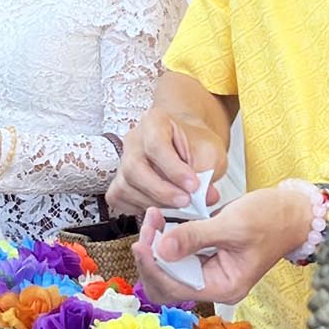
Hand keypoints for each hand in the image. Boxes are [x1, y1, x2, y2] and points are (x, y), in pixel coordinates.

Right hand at [106, 109, 226, 215]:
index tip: (194, 186)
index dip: (174, 170)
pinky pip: (120, 198)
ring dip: (154, 202)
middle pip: (135, 168)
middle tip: (185, 201)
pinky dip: (140, 207)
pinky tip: (161, 207)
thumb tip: (206, 198)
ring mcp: (123, 161)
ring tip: (179, 205)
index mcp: (154, 121)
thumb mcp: (210, 152)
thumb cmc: (196, 145)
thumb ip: (206, 173)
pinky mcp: (118, 181)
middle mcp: (133, 140)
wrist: (189, 146)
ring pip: (126, 186)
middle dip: (161, 190)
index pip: (155, 145)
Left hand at [131, 188, 312, 306]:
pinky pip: (178, 254)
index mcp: (224, 286)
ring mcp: (210, 271)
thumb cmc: (271, 218)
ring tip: (153, 216)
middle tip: (148, 224)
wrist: (293, 211)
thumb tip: (161, 249)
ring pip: (169, 269)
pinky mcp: (207, 255)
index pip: (175, 287)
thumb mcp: (233, 224)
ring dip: (156, 245)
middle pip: (167, 284)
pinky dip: (167, 239)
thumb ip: (195, 237)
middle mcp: (214, 284)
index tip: (141, 241)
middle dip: (152, 257)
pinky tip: (162, 219)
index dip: (154, 266)